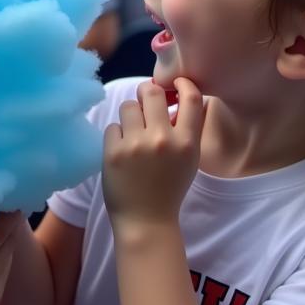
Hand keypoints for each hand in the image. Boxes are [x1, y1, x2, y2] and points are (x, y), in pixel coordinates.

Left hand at [102, 78, 205, 233]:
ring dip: (130, 116)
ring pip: (128, 106)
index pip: (192, 98)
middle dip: (147, 93)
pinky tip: (122, 152)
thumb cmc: (169, 188)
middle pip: (151, 91)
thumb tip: (174, 97)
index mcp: (186, 143)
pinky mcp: (113, 151)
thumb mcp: (189, 160)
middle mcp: (162, 139)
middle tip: (146, 103)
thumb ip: (185, 130)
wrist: (146, 221)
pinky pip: (113, 126)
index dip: (183, 84)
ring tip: (133, 133)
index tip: (176, 84)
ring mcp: (136, 144)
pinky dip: (117, 136)